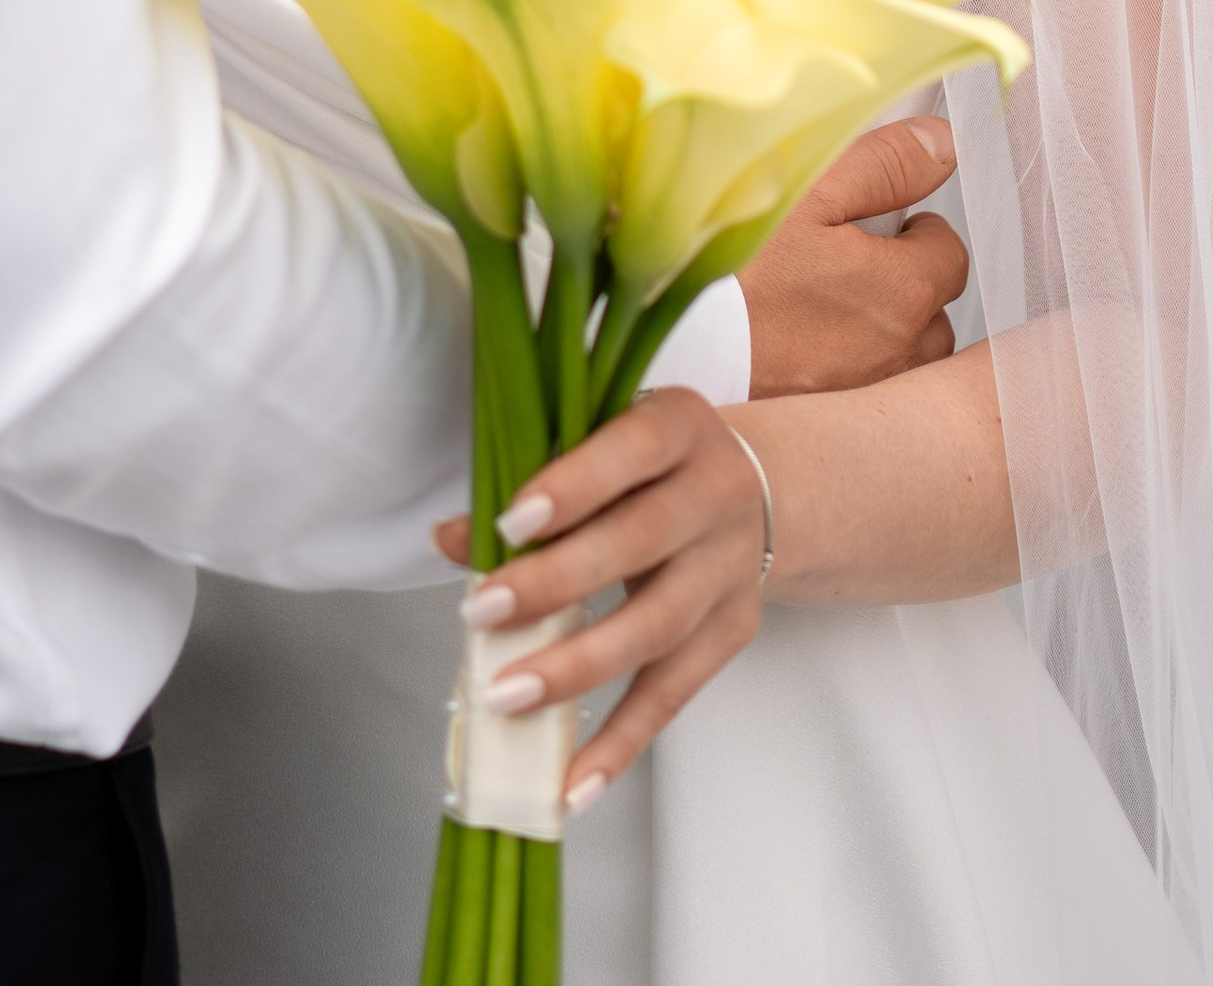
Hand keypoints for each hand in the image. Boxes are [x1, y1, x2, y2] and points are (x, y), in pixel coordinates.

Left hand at [430, 385, 767, 802]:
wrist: (759, 492)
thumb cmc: (649, 464)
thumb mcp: (603, 445)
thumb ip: (535, 485)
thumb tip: (452, 538)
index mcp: (678, 427)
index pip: (629, 452)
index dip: (571, 487)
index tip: (508, 524)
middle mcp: (715, 494)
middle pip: (638, 543)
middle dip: (554, 583)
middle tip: (479, 613)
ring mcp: (730, 570)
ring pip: (655, 627)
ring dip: (576, 669)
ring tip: (506, 697)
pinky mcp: (732, 634)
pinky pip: (673, 696)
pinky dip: (620, 743)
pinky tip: (572, 784)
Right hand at [740, 117, 965, 394]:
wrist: (681, 347)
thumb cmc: (737, 270)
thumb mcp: (809, 195)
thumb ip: (885, 166)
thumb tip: (943, 144)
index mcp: (902, 291)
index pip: (950, 253)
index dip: (916, 232)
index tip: (879, 227)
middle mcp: (900, 353)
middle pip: (933, 310)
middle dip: (905, 284)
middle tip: (845, 264)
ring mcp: (869, 393)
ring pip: (906, 356)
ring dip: (884, 330)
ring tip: (826, 306)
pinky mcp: (836, 421)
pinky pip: (871, 388)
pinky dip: (855, 366)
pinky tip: (808, 345)